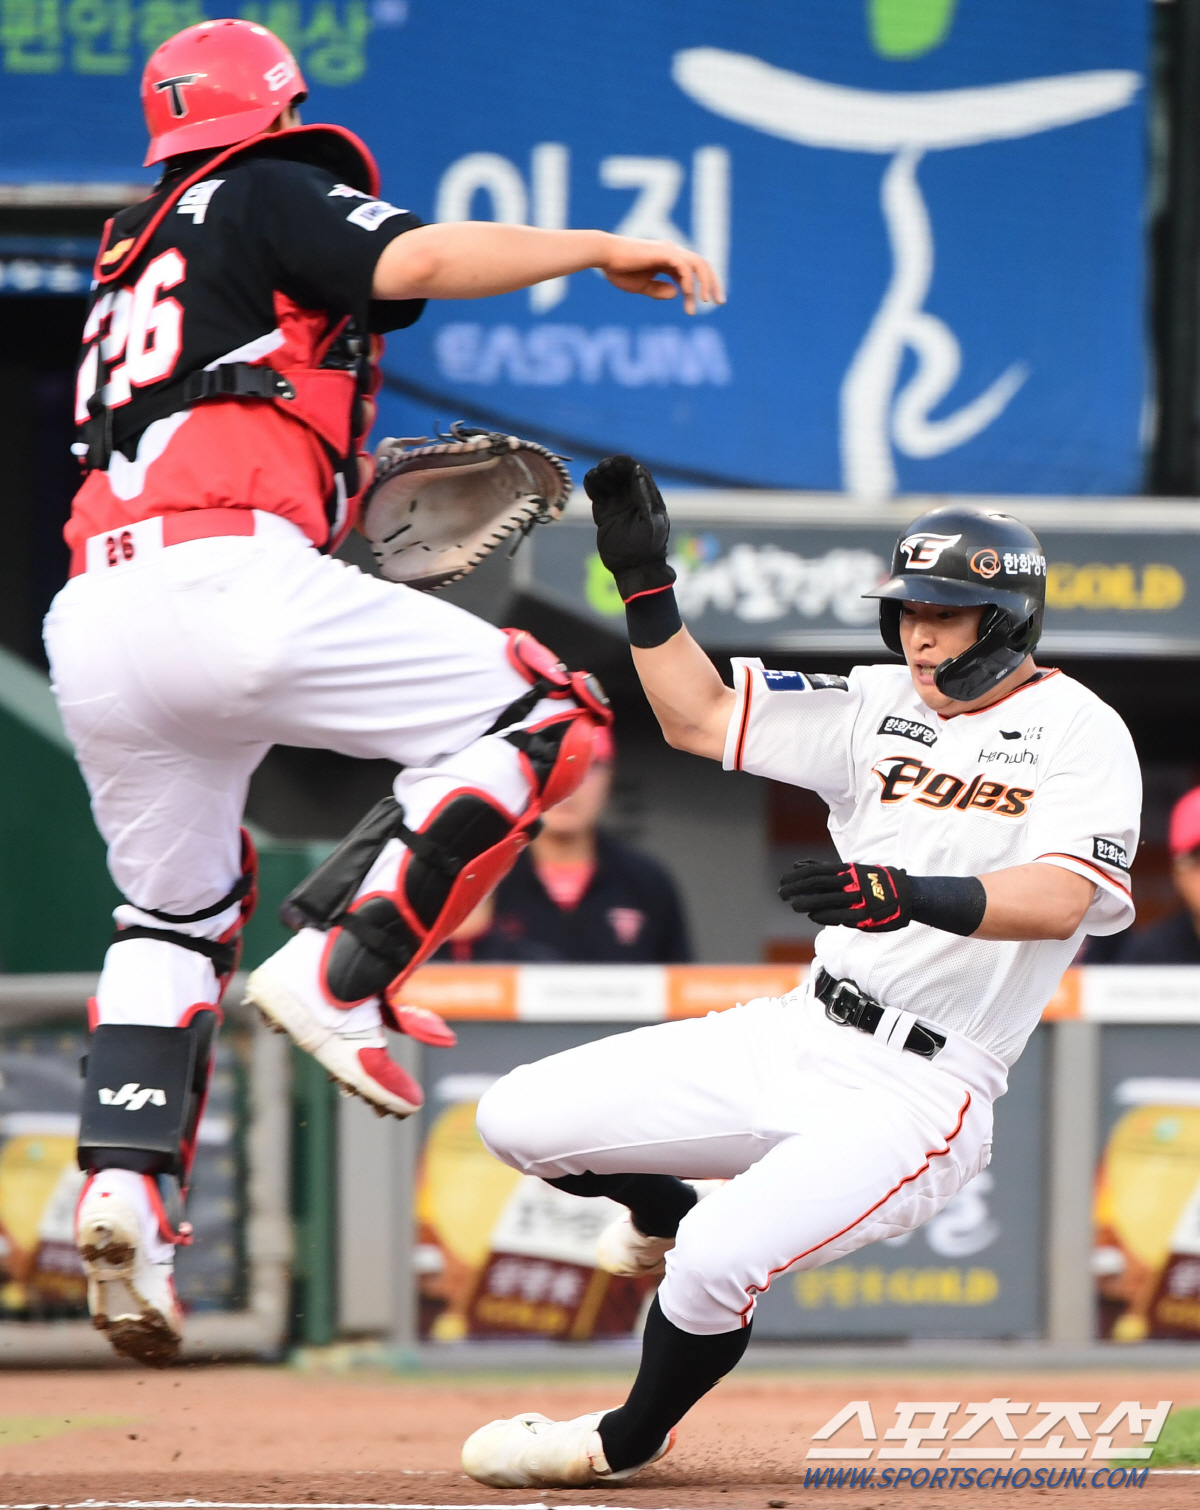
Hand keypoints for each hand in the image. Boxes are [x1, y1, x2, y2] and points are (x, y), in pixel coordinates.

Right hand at [585, 455, 675, 601]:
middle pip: (621, 475)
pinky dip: (592, 486)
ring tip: (596, 474)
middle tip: (604, 467)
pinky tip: (589, 481)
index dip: (626, 464)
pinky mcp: (604, 514)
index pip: (637, 473)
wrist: (635, 569)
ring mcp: (618, 506)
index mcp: (648, 498)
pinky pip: (597, 495)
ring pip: (608, 483)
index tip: (616, 461)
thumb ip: (644, 496)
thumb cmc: (648, 547)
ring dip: (601, 475)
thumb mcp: (651, 520)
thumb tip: (637, 470)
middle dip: (612, 468)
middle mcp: (633, 499)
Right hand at [599, 235, 724, 315]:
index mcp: (667, 260)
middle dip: (713, 283)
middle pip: (701, 266)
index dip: (699, 289)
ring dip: (706, 282)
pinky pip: (683, 266)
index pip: (692, 273)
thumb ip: (658, 290)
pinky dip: (689, 280)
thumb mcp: (640, 286)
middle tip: (720, 302)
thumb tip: (676, 294)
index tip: (702, 306)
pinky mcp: (663, 252)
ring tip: (707, 301)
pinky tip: (689, 294)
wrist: (603, 256)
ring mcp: (669, 250)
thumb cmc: (618, 270)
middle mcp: (672, 252)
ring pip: (698, 263)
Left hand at [779, 858, 911, 932]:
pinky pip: (840, 914)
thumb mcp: (851, 870)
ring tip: (793, 905)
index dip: (798, 876)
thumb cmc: (874, 882)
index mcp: (846, 870)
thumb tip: (799, 864)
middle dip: (797, 888)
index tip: (784, 880)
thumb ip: (827, 869)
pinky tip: (813, 915)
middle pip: (817, 884)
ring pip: (826, 899)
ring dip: (808, 902)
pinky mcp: (863, 913)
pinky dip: (825, 915)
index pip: (816, 871)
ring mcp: (856, 898)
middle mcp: (850, 882)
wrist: (906, 894)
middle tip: (782, 893)